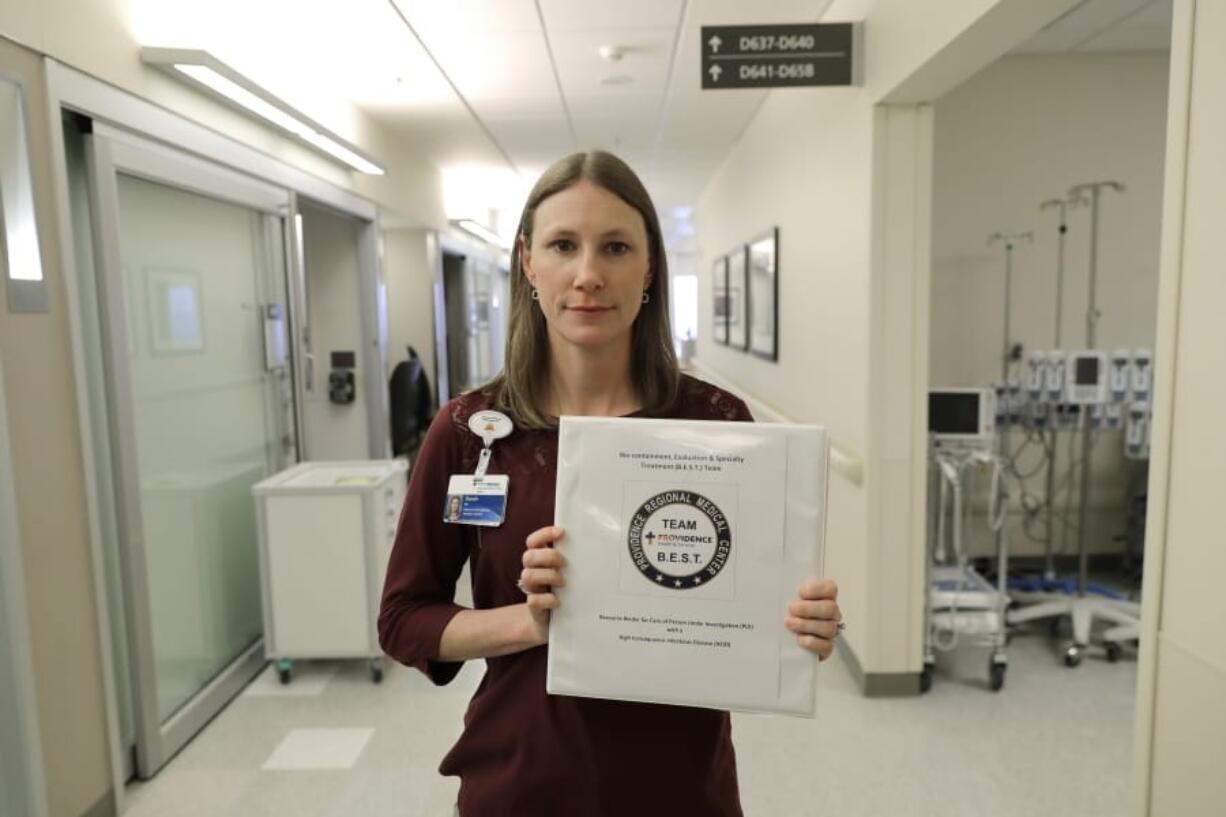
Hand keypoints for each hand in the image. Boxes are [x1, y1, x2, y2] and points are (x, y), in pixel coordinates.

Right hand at [520, 525, 566, 644]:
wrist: (552, 623)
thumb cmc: (564, 592)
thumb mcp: (567, 573)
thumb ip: (571, 559)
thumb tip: (593, 543)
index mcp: (540, 561)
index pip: (533, 542)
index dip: (544, 534)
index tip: (561, 532)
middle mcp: (533, 572)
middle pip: (528, 556)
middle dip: (547, 556)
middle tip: (564, 562)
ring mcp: (532, 590)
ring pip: (527, 576)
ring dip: (547, 576)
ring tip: (563, 583)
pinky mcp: (534, 608)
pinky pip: (533, 600)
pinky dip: (547, 599)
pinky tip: (558, 602)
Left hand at [785, 578, 840, 660]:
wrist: (783, 638)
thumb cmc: (788, 612)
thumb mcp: (787, 598)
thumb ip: (789, 592)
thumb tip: (779, 587)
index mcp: (824, 597)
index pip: (830, 589)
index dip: (817, 589)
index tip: (800, 592)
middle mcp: (830, 613)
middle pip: (831, 609)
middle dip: (809, 609)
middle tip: (792, 609)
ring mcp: (830, 630)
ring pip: (828, 628)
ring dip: (806, 625)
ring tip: (790, 623)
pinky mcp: (826, 647)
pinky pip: (826, 646)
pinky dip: (812, 642)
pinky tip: (799, 639)